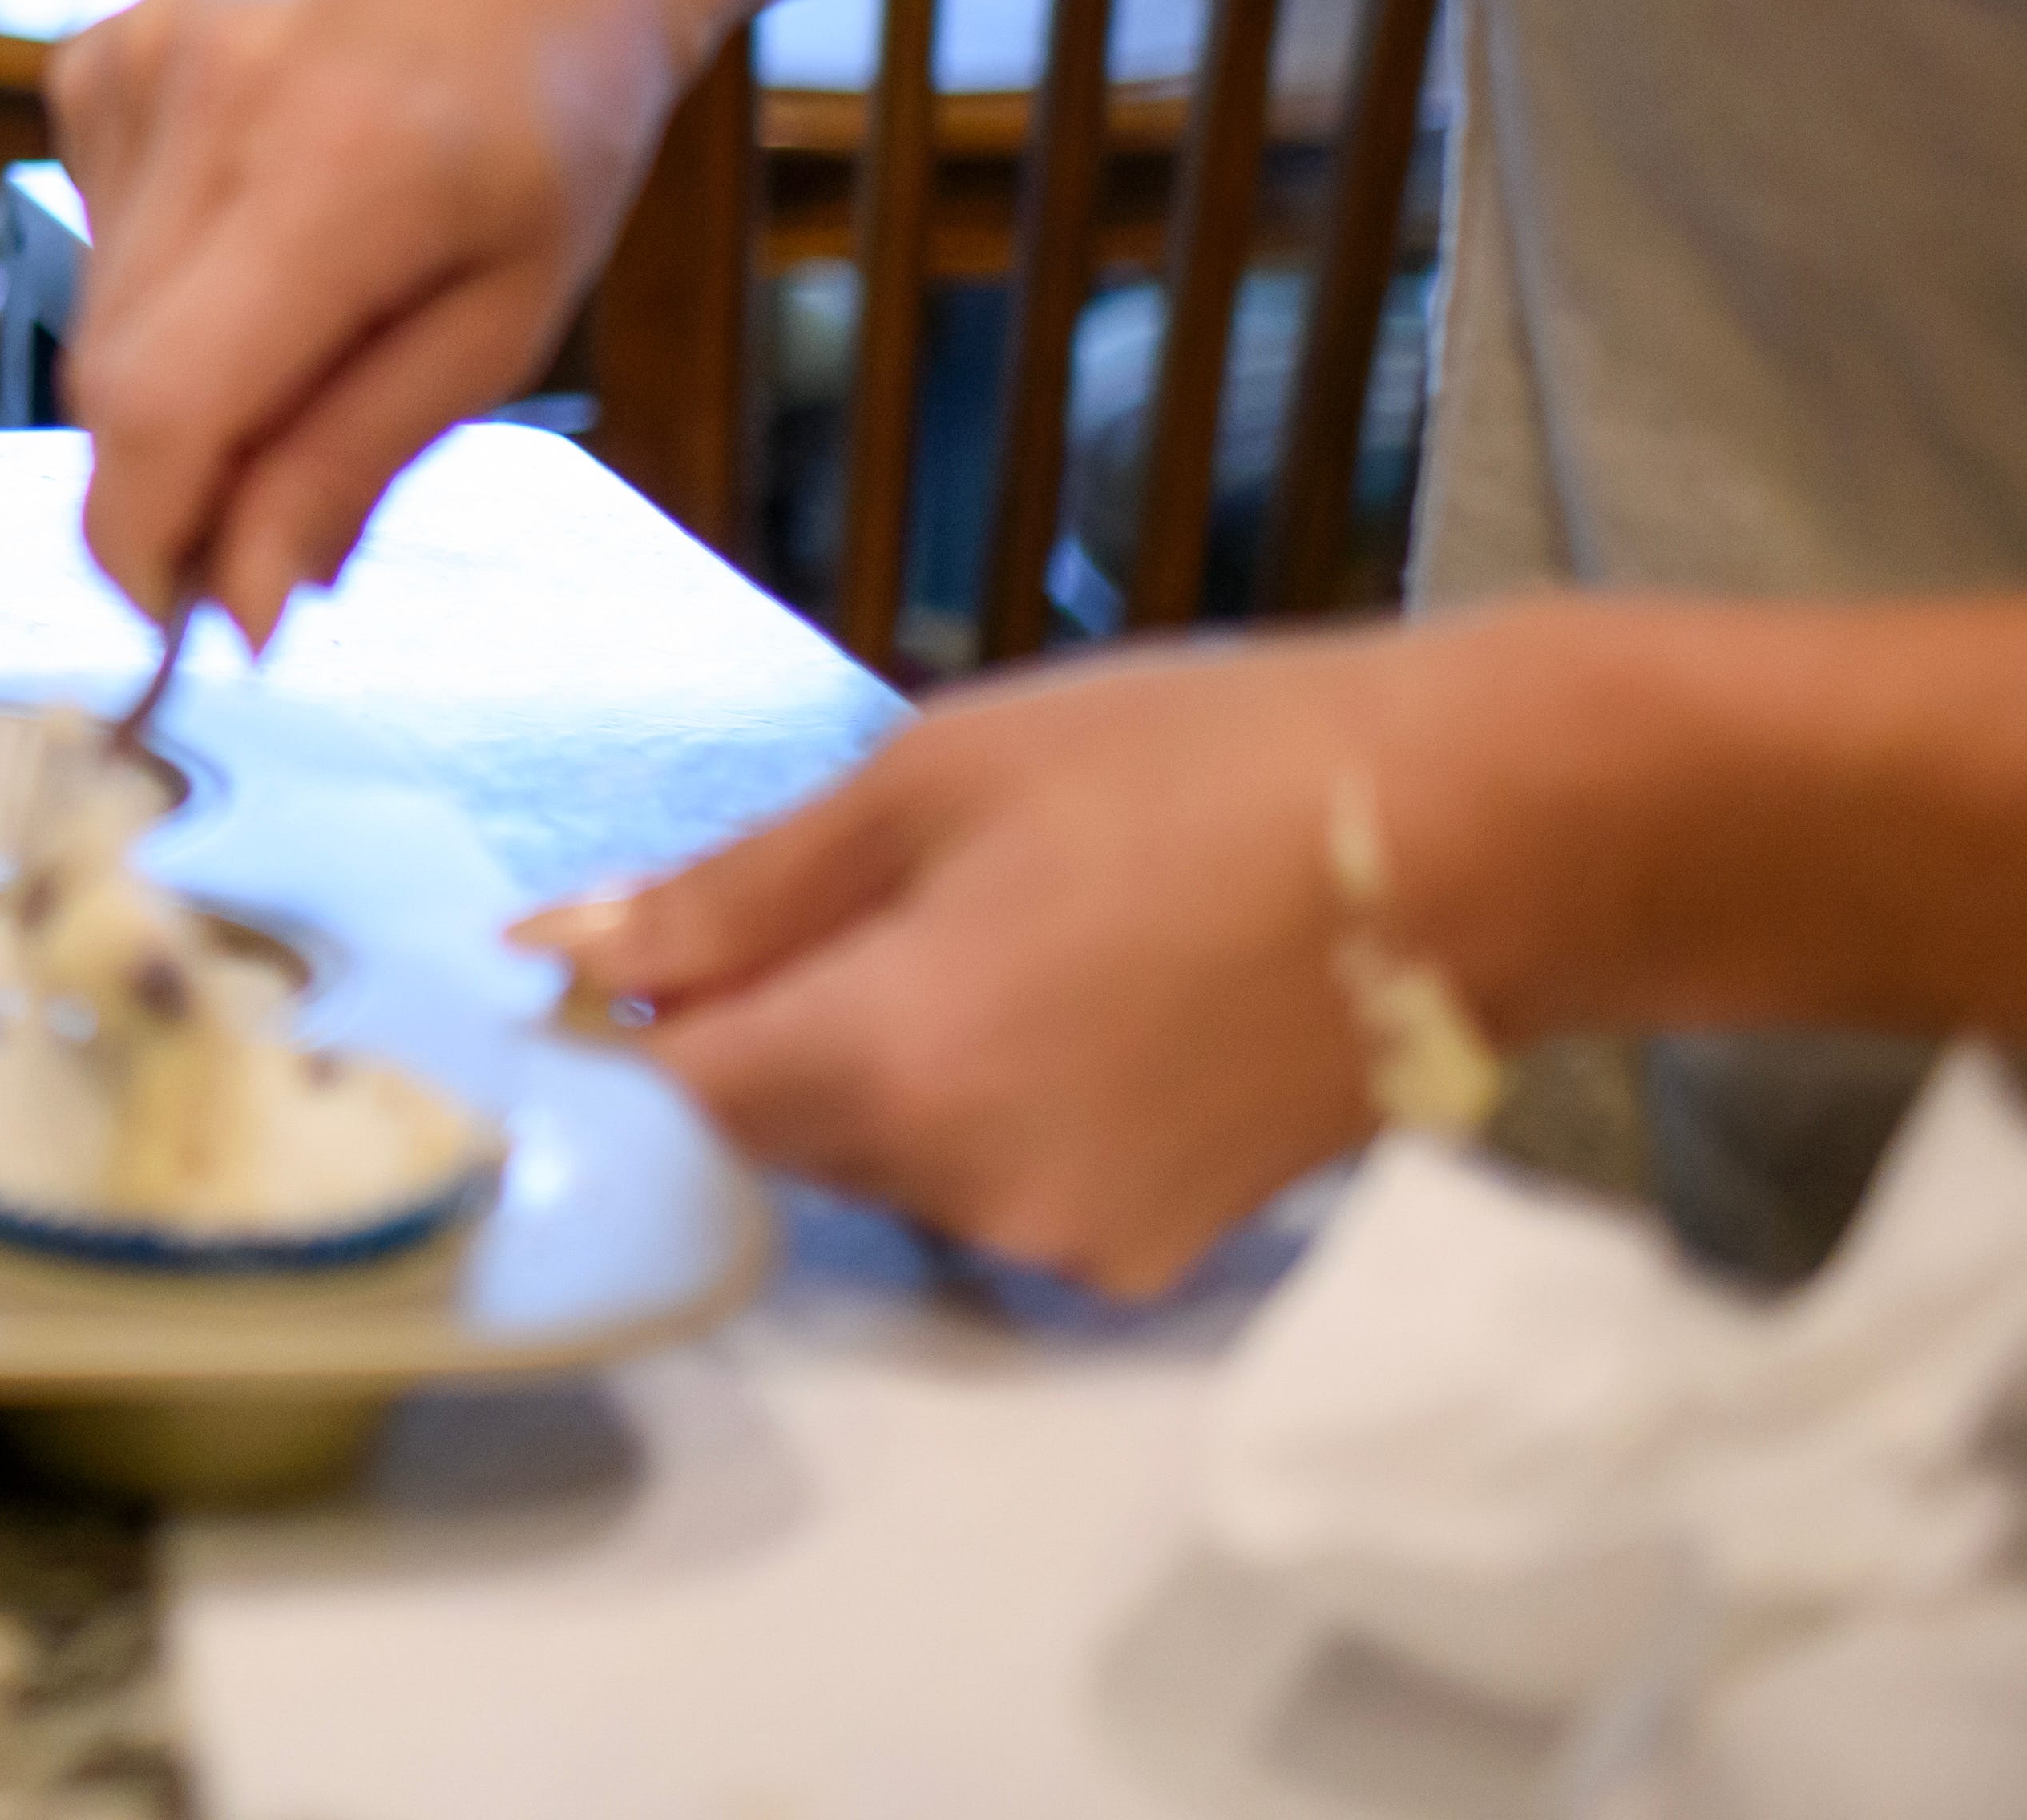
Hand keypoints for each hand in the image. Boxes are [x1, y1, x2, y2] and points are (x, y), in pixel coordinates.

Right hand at [51, 0, 710, 643]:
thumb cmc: (552, 122)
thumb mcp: (504, 321)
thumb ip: (352, 463)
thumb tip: (240, 609)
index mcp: (337, 172)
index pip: (159, 407)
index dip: (147, 542)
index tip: (185, 619)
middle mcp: (209, 101)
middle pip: (113, 382)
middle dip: (173, 484)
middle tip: (271, 519)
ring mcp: (135, 61)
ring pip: (98, 321)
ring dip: (178, 380)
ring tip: (310, 323)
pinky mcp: (95, 54)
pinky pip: (94, 238)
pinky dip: (164, 285)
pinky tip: (267, 226)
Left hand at [535, 630, 1442, 1296]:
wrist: (1473, 841)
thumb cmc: (1193, 769)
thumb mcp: (923, 785)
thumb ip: (730, 895)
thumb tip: (553, 950)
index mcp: (893, 1067)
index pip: (673, 1097)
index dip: (631, 1019)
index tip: (643, 941)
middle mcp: (970, 1192)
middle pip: (775, 1134)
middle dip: (771, 1027)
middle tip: (863, 891)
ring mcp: (1073, 1241)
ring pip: (886, 1164)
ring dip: (884, 1062)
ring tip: (1002, 925)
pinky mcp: (1155, 1256)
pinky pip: (997, 1185)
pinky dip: (989, 1102)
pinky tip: (1075, 992)